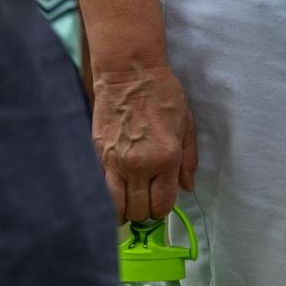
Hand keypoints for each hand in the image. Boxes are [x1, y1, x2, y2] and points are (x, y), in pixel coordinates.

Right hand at [91, 65, 198, 221]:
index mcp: (165, 158)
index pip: (162, 205)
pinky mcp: (97, 154)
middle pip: (138, 211)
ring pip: (115, 206)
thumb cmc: (162, 95)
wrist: (129, 73)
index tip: (162, 204)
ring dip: (124, 210)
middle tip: (147, 202)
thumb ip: (188, 161)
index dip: (163, 210)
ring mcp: (114, 161)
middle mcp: (138, 165)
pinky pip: (100, 187)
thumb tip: (187, 188)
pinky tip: (116, 187)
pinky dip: (108, 194)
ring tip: (130, 201)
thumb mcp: (187, 125)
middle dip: (144, 212)